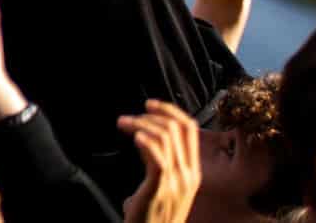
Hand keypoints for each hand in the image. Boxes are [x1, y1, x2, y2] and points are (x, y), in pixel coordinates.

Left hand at [120, 100, 201, 222]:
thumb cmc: (155, 214)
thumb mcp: (165, 184)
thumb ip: (161, 161)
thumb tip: (143, 137)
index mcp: (192, 171)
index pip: (189, 129)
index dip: (169, 110)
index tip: (149, 105)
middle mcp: (188, 174)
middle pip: (176, 129)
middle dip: (149, 117)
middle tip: (127, 119)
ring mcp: (176, 182)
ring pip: (165, 137)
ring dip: (140, 125)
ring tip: (122, 125)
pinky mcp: (161, 188)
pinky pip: (157, 158)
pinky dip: (145, 141)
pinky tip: (134, 137)